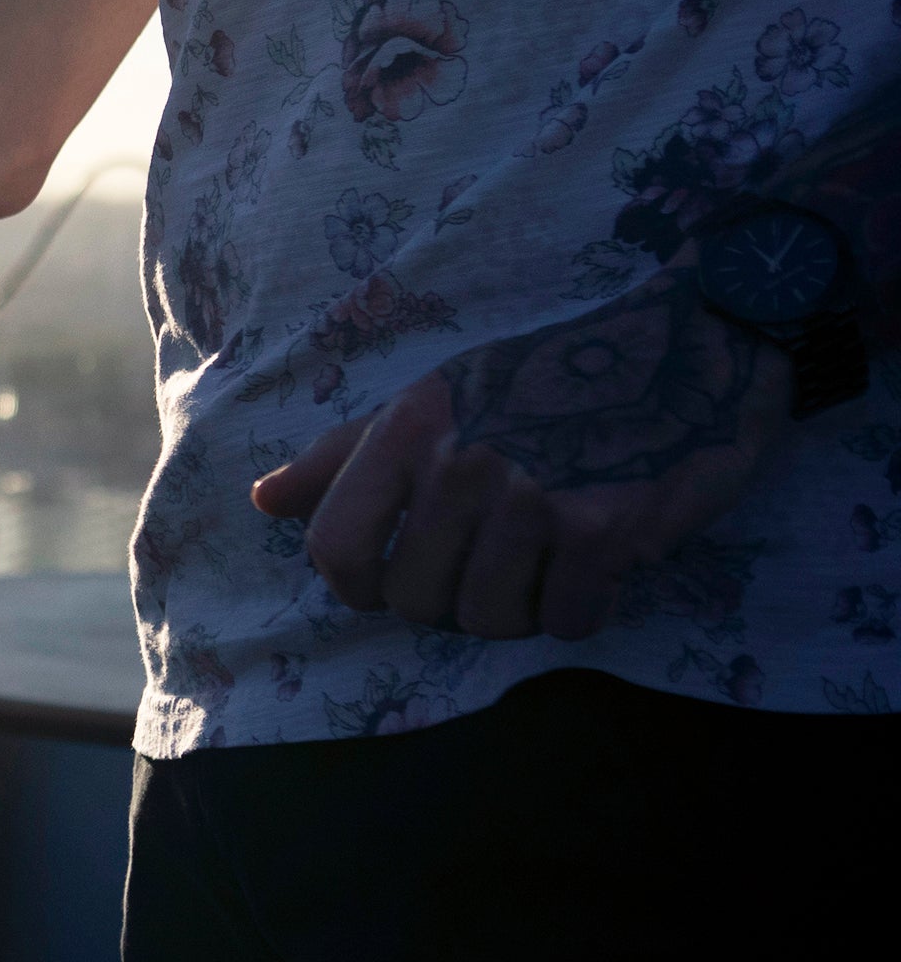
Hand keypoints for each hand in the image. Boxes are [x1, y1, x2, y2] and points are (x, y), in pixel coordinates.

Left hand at [252, 271, 786, 640]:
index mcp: (411, 427)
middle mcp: (463, 463)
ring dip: (520, 606)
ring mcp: (535, 498)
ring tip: (546, 558)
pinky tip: (598, 562)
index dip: (357, 583)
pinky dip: (584, 606)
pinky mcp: (607, 529)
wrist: (694, 340)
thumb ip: (346, 455)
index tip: (390, 575)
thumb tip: (266, 502)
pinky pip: (568, 621)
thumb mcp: (437, 395)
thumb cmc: (553, 377)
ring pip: (490, 620)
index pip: (335, 547)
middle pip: (415, 599)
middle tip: (496, 559)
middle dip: (451, 597)